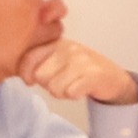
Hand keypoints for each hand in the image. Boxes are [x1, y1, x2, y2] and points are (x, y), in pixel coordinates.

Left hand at [19, 35, 137, 106]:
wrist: (114, 78)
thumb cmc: (82, 71)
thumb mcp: (60, 59)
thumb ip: (40, 61)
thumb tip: (24, 75)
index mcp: (57, 42)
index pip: (29, 58)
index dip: (26, 74)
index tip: (30, 81)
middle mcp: (69, 48)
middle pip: (40, 76)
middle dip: (47, 85)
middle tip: (61, 82)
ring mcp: (82, 60)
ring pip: (54, 87)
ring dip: (62, 93)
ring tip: (72, 86)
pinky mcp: (93, 74)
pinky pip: (70, 93)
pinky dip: (74, 95)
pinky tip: (82, 89)